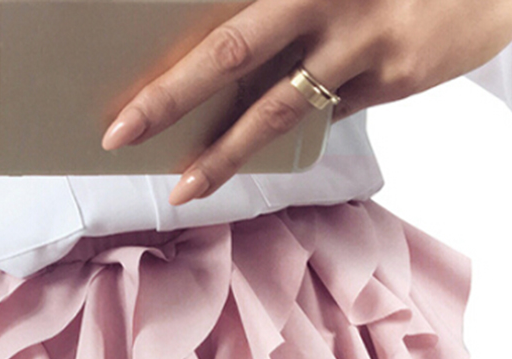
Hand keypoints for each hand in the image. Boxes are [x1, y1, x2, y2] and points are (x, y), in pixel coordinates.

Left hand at [100, 0, 511, 204]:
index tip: (125, 93)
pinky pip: (325, 117)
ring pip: (278, 109)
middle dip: (170, 97)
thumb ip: (286, 10)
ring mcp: (366, 40)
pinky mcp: (392, 80)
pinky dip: (288, 136)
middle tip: (119, 134)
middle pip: (233, 51)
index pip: (226, 15)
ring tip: (182, 187)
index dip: (173, 53)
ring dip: (224, 155)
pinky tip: (255, 147)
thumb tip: (220, 65)